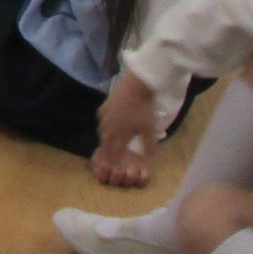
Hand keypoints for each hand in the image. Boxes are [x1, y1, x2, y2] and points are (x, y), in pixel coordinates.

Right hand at [92, 73, 162, 187]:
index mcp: (119, 135)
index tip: (109, 167)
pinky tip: (110, 125)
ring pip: (102, 132)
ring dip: (106, 138)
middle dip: (107, 150)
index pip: (112, 152)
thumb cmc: (144, 109)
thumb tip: (148, 159)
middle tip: (108, 156)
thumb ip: (148, 146)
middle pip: (105, 142)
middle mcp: (108, 128)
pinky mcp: (104, 107)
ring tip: (109, 141)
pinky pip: (103, 121)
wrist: (136, 85)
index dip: (110, 161)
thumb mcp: (150, 130)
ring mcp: (104, 117)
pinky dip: (106, 127)